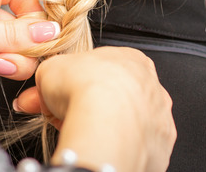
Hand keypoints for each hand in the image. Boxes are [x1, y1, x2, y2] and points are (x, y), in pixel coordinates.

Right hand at [15, 47, 175, 171]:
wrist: (106, 122)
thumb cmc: (87, 88)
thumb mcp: (52, 67)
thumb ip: (51, 72)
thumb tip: (45, 79)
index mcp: (130, 59)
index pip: (100, 70)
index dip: (73, 85)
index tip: (56, 96)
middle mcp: (151, 85)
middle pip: (114, 96)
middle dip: (85, 106)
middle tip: (59, 116)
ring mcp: (158, 116)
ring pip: (127, 122)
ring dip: (103, 126)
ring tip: (79, 132)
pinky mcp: (160, 145)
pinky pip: (135, 145)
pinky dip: (118, 147)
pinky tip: (100, 146)